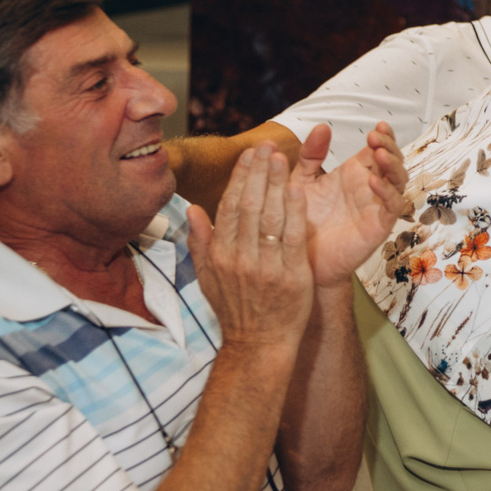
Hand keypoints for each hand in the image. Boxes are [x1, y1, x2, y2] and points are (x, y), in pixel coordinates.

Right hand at [188, 146, 313, 350]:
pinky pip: (293, 236)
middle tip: (266, 145)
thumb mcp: (208, 278)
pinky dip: (295, 211)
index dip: (240, 177)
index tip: (249, 154)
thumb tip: (192, 209)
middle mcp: (239, 258)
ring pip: (270, 216)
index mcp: (220, 255)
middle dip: (258, 172)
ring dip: (276, 183)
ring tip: (282, 157)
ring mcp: (265, 266)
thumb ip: (200, 242)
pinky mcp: (291, 275)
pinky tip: (298, 189)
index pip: (229, 207)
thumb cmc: (235, 309)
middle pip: (249, 206)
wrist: (259, 345)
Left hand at [291, 123, 406, 287]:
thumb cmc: (301, 220)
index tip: (378, 126)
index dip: (384, 136)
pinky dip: (386, 192)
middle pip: (394, 161)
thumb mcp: (301, 182)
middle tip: (376, 137)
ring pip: (399, 181)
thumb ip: (311, 156)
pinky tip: (372, 181)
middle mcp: (370, 188)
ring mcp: (377, 206)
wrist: (298, 259)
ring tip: (379, 154)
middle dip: (390, 146)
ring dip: (393, 165)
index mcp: (356, 174)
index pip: (379, 149)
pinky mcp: (379, 226)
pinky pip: (392, 206)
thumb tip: (322, 126)